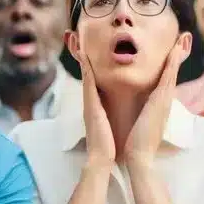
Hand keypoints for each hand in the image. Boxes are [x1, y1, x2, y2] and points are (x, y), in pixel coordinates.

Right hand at [79, 45, 115, 168]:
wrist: (103, 159)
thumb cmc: (110, 147)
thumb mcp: (111, 128)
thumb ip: (112, 119)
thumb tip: (122, 113)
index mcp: (98, 108)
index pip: (97, 84)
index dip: (94, 70)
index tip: (94, 55)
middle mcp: (92, 103)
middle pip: (88, 77)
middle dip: (85, 61)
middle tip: (81, 44)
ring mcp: (89, 104)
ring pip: (87, 77)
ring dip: (83, 61)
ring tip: (81, 44)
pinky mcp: (90, 106)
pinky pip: (88, 83)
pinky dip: (86, 70)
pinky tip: (84, 56)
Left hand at [123, 34, 188, 166]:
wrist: (138, 157)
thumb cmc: (135, 143)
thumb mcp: (140, 124)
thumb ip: (141, 115)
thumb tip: (139, 111)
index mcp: (157, 105)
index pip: (165, 82)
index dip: (169, 67)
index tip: (172, 52)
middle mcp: (164, 101)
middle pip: (172, 74)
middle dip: (177, 57)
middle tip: (184, 39)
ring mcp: (164, 101)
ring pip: (172, 73)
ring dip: (177, 56)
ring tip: (182, 39)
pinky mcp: (161, 102)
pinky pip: (168, 78)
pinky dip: (172, 64)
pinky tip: (175, 51)